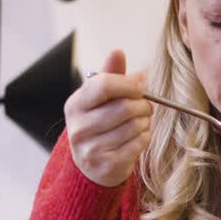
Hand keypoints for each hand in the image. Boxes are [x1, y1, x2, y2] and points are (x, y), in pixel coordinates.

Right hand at [64, 50, 152, 187]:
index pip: (104, 85)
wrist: (92, 167)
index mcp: (75, 105)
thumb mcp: (100, 99)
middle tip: (146, 107)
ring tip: (141, 122)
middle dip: (142, 105)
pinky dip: (145, 137)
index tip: (140, 88)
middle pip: (124, 107)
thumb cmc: (100, 125)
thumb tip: (118, 52)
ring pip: (134, 126)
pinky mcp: (107, 166)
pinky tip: (140, 136)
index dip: (128, 84)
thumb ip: (110, 75)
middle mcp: (78, 128)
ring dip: (145, 122)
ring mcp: (91, 149)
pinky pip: (138, 144)